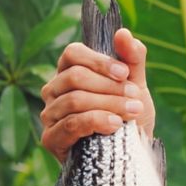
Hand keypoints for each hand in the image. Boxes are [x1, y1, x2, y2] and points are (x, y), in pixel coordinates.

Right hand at [40, 28, 154, 162]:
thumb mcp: (136, 86)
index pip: (72, 53)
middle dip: (110, 87)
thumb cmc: (131, 115)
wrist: (133, 151)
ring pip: (75, 100)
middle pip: (75, 77)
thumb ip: (132, 60)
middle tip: (135, 97)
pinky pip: (72, 124)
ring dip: (110, 104)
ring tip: (133, 111)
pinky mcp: (51, 139)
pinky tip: (116, 124)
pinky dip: (97, 121)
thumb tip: (123, 33)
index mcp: (70, 72)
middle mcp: (54, 90)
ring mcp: (50, 115)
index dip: (98, 61)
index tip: (124, 73)